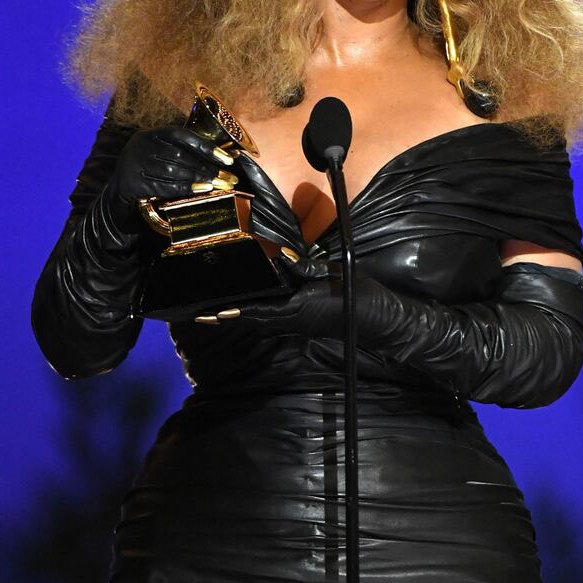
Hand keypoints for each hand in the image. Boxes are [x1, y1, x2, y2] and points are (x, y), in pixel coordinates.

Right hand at [103, 125, 239, 233]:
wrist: (116, 195)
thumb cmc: (147, 173)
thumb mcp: (160, 156)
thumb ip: (183, 153)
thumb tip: (221, 159)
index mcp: (150, 135)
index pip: (182, 135)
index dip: (206, 146)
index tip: (228, 159)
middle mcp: (141, 145)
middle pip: (181, 155)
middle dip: (208, 167)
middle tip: (229, 178)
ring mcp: (135, 163)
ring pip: (174, 170)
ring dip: (200, 178)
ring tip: (219, 185)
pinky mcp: (134, 183)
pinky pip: (165, 186)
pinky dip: (186, 188)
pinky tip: (202, 190)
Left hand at [197, 254, 390, 341]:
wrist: (377, 319)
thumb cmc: (356, 294)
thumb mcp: (331, 273)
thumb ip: (305, 267)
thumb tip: (280, 256)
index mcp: (298, 308)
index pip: (259, 310)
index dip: (236, 312)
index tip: (215, 312)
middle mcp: (294, 321)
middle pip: (255, 321)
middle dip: (230, 318)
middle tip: (205, 314)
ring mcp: (299, 326)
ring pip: (263, 323)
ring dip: (242, 318)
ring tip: (219, 312)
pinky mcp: (305, 325)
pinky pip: (275, 322)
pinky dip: (258, 316)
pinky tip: (251, 309)